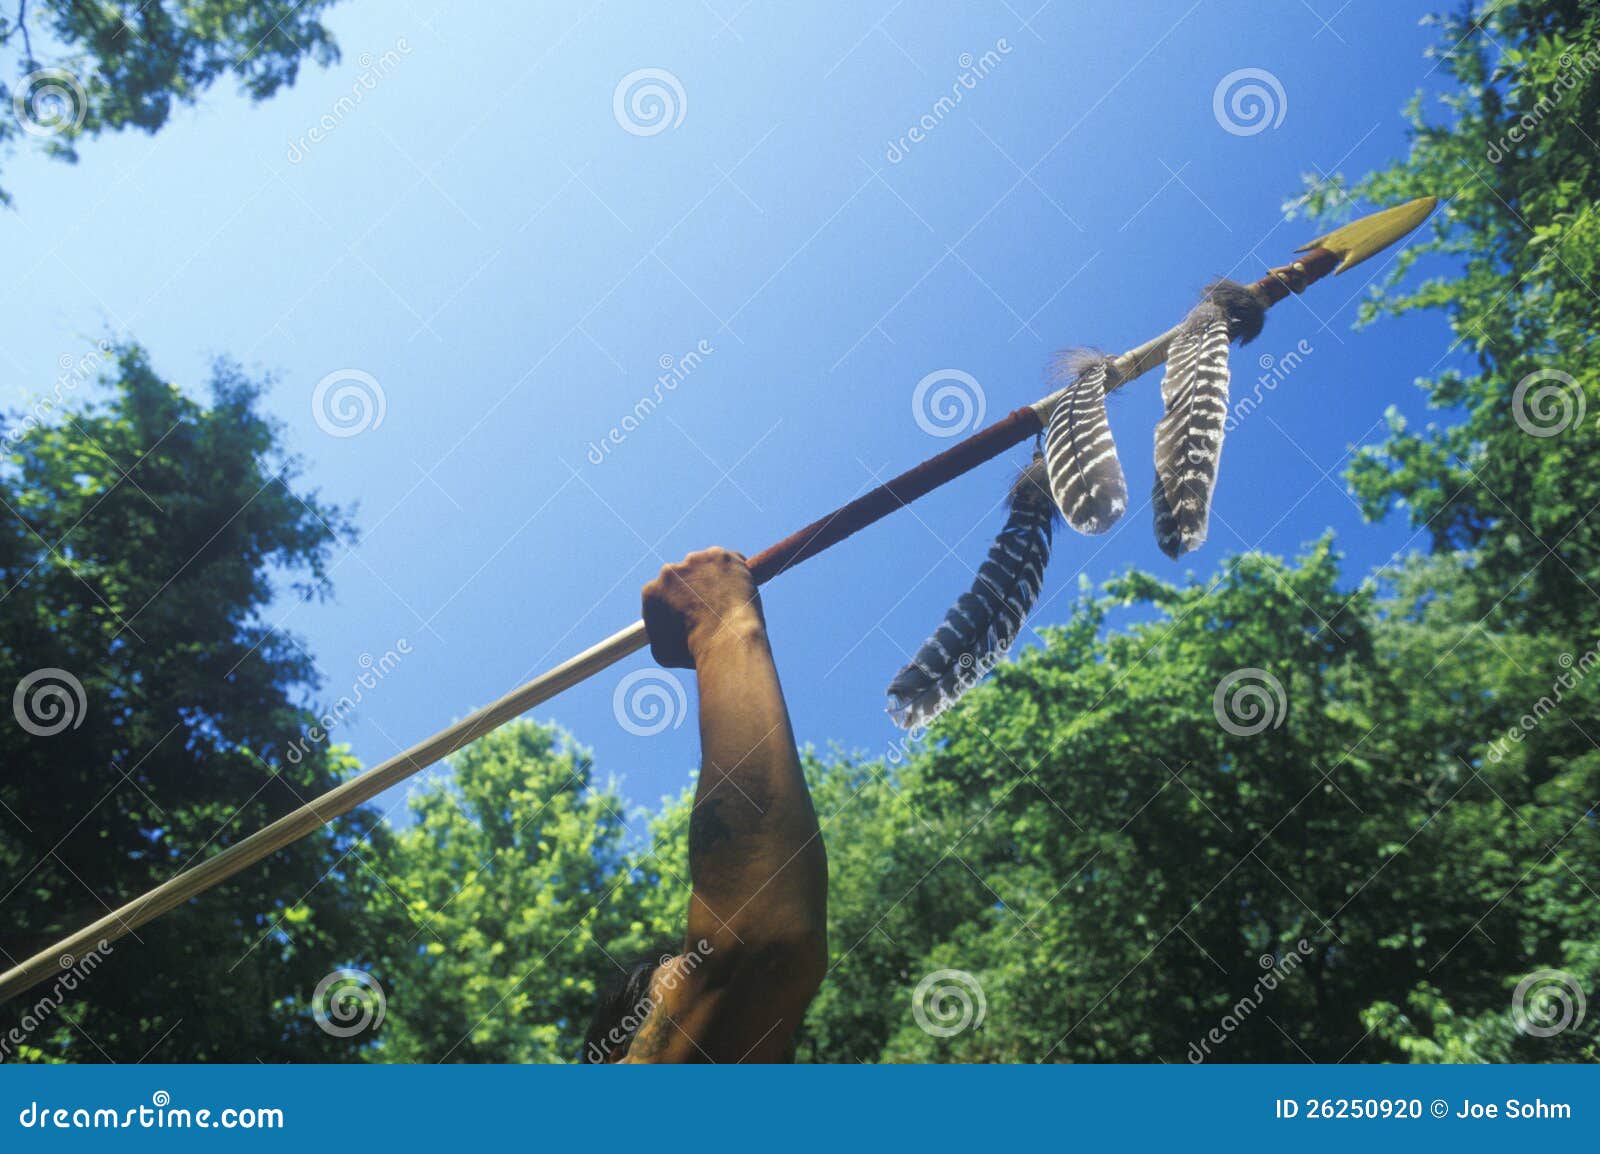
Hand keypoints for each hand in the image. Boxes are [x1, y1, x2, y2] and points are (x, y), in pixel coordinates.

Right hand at [641, 548, 765, 668]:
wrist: (725, 640)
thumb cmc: (694, 652)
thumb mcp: (664, 652)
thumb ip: (660, 635)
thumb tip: (663, 635)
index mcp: (652, 592)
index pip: (661, 594)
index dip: (675, 604)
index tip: (688, 613)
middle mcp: (669, 571)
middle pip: (683, 577)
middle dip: (695, 588)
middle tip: (711, 607)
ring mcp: (696, 560)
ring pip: (706, 566)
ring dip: (714, 578)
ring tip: (728, 601)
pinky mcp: (720, 556)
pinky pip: (729, 560)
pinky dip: (736, 571)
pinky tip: (741, 587)